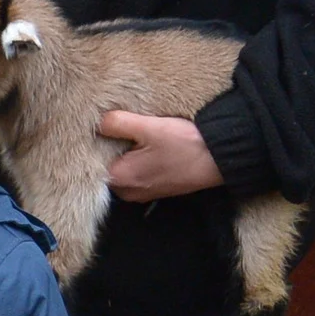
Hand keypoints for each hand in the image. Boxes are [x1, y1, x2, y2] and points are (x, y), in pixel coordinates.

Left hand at [100, 112, 223, 201]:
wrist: (223, 157)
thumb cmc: (186, 144)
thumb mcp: (148, 127)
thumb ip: (117, 123)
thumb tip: (98, 123)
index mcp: (120, 179)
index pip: (92, 161)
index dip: (96, 142)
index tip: (102, 127)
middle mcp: (129, 191)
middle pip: (107, 166)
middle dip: (111, 148)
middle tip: (121, 128)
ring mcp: (144, 192)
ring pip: (123, 169)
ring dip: (127, 153)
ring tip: (138, 135)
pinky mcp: (158, 187)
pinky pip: (138, 173)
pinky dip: (139, 160)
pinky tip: (149, 145)